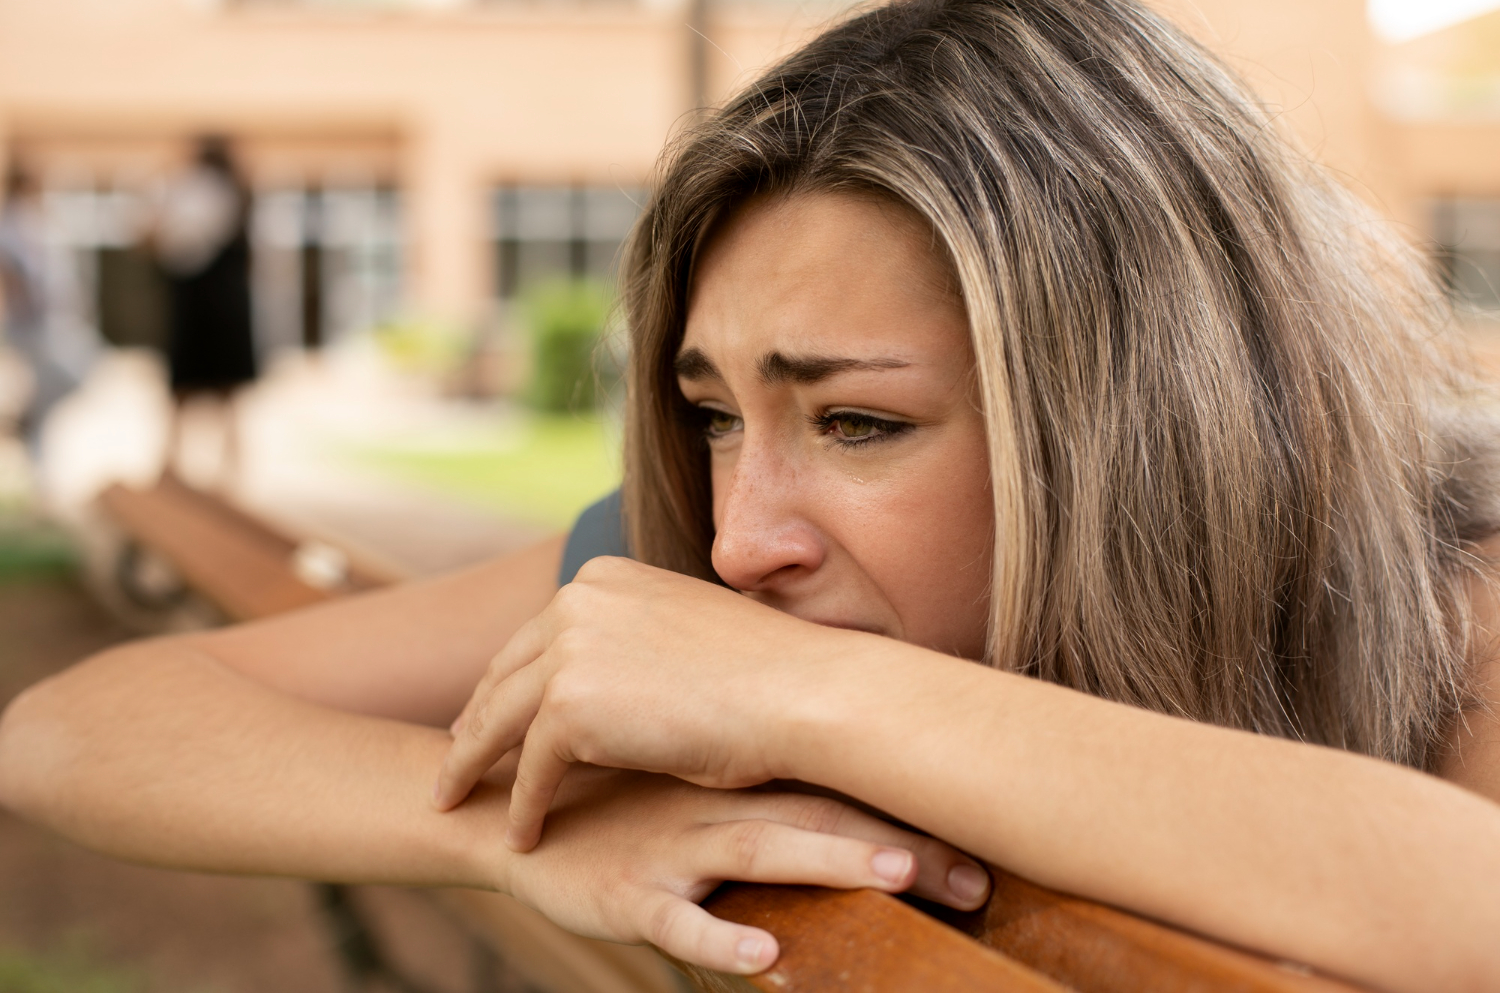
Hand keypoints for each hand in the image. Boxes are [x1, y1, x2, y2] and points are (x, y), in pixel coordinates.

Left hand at [435, 556, 862, 849]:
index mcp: (605, 577)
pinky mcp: (568, 707)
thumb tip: (617, 679)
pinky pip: (530, 769)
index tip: (488, 712)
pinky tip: (520, 835)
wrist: (801, 694)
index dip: (509, 680)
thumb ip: (637, 642)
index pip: (537, 635)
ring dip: (472, 765)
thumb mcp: (685, 633)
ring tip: (454, 799)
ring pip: (499, 720)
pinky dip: (523, 806)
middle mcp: (577, 600)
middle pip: (506, 672)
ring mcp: (569, 650)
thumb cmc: (768, 675)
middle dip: (477, 718)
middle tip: (456, 757)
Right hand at [498, 768, 992, 973]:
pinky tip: (764, 956)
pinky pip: (678, 922)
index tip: (993, 834)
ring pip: (762, 855)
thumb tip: (837, 792)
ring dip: (830, 863)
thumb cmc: (613, 804)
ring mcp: (674, 850)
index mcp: (738, 780)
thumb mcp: (685, 789)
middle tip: (980, 875)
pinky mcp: (628, 895)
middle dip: (903, 846)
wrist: (510, 816)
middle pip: (824, 819)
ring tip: (894, 872)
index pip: (840, 785)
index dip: (913, 807)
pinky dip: (720, 938)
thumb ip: (756, 789)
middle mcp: (717, 806)